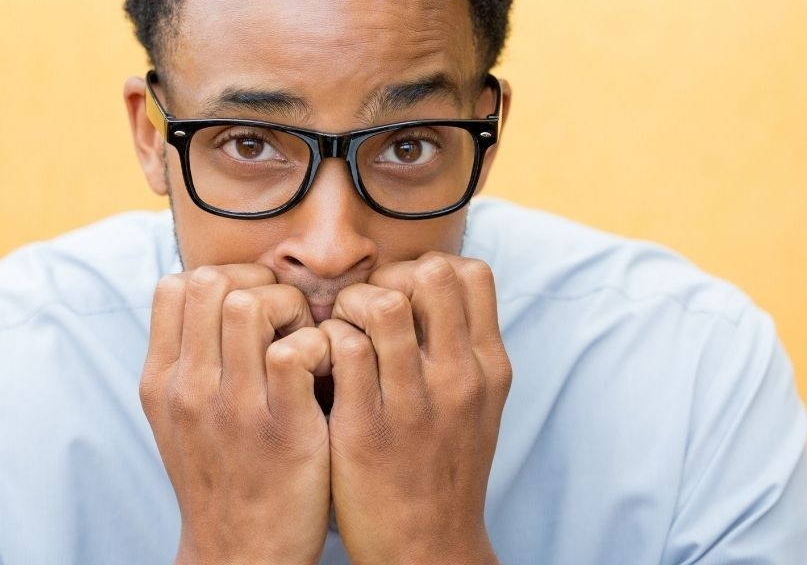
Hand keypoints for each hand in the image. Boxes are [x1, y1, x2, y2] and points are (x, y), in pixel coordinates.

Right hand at [140, 265, 332, 564]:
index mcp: (162, 381)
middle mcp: (189, 389)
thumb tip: (215, 296)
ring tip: (307, 340)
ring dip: (290, 308)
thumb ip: (190, 359)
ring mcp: (234, 410)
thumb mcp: (180, 418)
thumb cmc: (222, 477)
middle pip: (210, 282)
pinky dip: (320, 344)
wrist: (240, 554)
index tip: (252, 306)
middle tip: (286, 317)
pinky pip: (296, 351)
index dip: (222, 279)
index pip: (175, 285)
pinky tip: (328, 368)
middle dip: (258, 284)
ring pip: (250, 306)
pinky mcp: (284, 430)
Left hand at [320, 253, 511, 564]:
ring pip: (383, 304)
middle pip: (432, 274)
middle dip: (389, 276)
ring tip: (338, 332)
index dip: (426, 269)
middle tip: (363, 309)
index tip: (400, 297)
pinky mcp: (365, 430)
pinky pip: (341, 350)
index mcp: (489, 367)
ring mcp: (414, 404)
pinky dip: (322, 342)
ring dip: (350, 304)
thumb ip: (461, 347)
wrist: (427, 548)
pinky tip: (317, 363)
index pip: (471, 272)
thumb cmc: (441, 468)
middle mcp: (459, 378)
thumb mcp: (475, 404)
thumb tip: (434, 287)